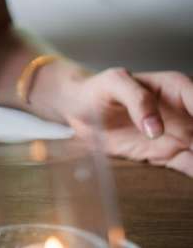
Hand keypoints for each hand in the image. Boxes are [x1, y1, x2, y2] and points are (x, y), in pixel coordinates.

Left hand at [64, 69, 192, 175]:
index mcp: (177, 89)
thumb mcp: (113, 84)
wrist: (79, 108)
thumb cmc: (98, 89)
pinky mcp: (167, 154)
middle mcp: (185, 113)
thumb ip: (136, 99)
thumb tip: (156, 128)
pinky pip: (189, 166)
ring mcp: (179, 135)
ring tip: (192, 160)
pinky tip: (191, 176)